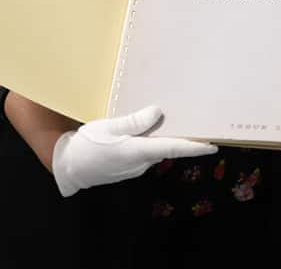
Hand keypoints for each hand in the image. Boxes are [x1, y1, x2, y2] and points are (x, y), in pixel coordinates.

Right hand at [52, 105, 217, 196]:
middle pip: (167, 147)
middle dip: (181, 137)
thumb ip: (133, 121)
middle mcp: (141, 162)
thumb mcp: (107, 128)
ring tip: (171, 120)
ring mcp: (135, 167)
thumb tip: (157, 112)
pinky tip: (147, 131)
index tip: (212, 145)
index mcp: (137, 151)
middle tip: (196, 122)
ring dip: (164, 138)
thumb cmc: (86, 146)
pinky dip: (150, 142)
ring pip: (156, 150)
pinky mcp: (129, 168)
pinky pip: (146, 152)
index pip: (173, 147)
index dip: (194, 147)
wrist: (69, 168)